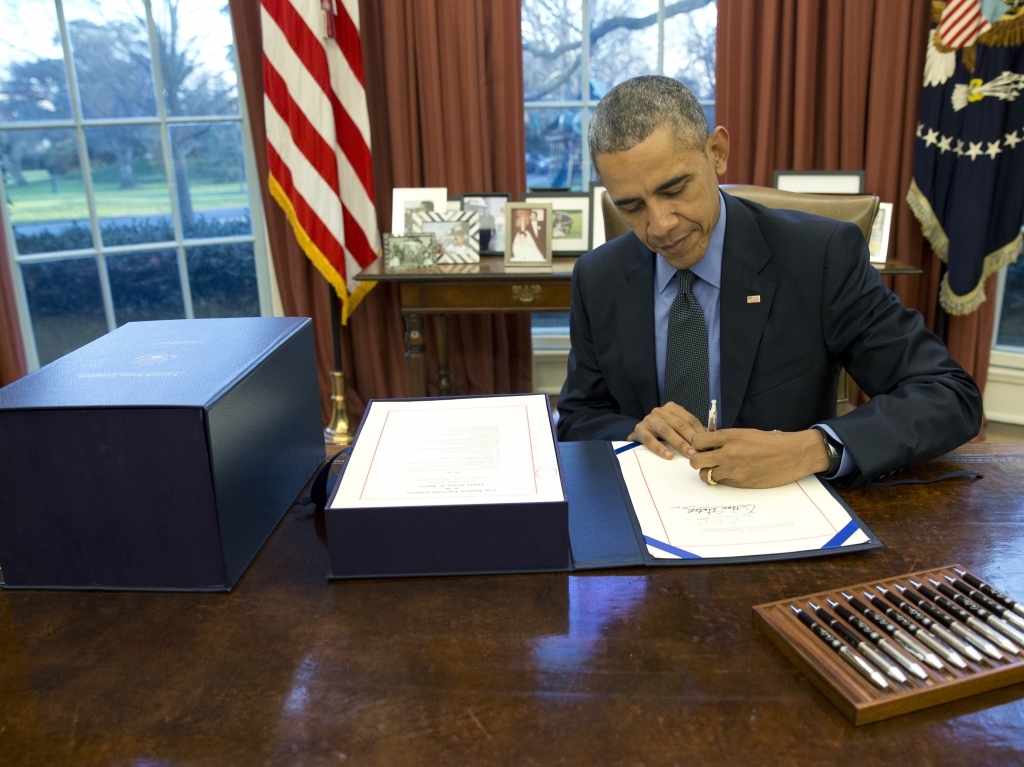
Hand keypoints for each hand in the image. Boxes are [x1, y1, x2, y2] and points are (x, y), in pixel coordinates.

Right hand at [627, 403, 705, 459]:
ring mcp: (650, 420)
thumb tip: (708, 438)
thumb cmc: (661, 429)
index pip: (690, 419)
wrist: (639, 431)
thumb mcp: (675, 425)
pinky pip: (650, 440)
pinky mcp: (640, 430)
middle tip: (700, 452)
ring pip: (667, 431)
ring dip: (680, 444)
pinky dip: (660, 448)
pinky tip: (668, 456)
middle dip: (691, 439)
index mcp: (673, 408)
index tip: (708, 444)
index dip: (700, 432)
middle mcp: (661, 412)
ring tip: (689, 455)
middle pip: (680, 425)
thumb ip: (689, 429)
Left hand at [688, 429, 829, 487]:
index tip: (703, 445)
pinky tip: (732, 473)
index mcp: (730, 437)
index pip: (698, 441)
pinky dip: (722, 479)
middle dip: (698, 460)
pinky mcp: (740, 483)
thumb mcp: (746, 433)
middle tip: (706, 458)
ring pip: (705, 475)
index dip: (698, 444)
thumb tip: (709, 444)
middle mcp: (728, 454)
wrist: (794, 455)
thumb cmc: (773, 442)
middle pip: (696, 461)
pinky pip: (721, 483)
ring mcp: (733, 471)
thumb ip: (726, 439)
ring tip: (719, 467)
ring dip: (709, 471)